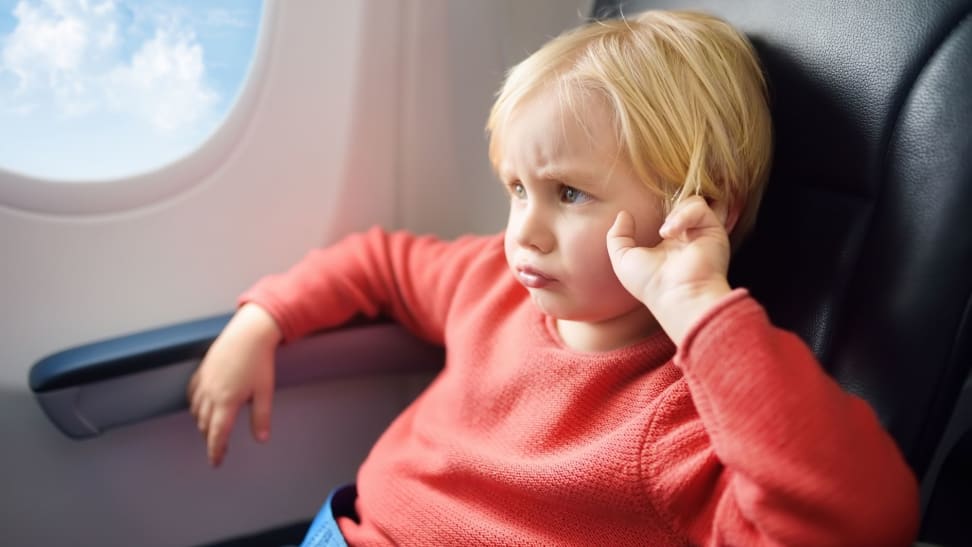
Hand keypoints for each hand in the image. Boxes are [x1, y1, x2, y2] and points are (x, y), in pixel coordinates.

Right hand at [187, 303, 281, 466]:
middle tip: (221, 449)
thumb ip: (261, 417)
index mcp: (227, 401)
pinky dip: (195, 405)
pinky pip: (192, 394)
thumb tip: (261, 439)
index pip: (217, 434)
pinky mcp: (201, 371)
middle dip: (211, 439)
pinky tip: (202, 407)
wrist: (249, 333)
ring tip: (214, 430)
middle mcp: (211, 393)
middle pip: (205, 425)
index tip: (216, 462)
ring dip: (203, 424)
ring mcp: (203, 381)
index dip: (215, 451)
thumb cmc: (259, 361)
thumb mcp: (264, 392)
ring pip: (196, 411)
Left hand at [606, 195, 732, 344]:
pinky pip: (699, 208)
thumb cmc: (650, 284)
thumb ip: (618, 236)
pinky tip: (672, 233)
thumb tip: (623, 214)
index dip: (655, 210)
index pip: (666, 215)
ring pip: (691, 202)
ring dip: (675, 214)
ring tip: (665, 233)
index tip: (640, 217)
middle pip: (680, 204)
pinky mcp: (713, 230)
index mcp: (668, 244)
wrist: (676, 295)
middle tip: (660, 227)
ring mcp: (701, 233)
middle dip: (667, 206)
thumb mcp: (623, 259)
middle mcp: (687, 237)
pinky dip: (684, 216)